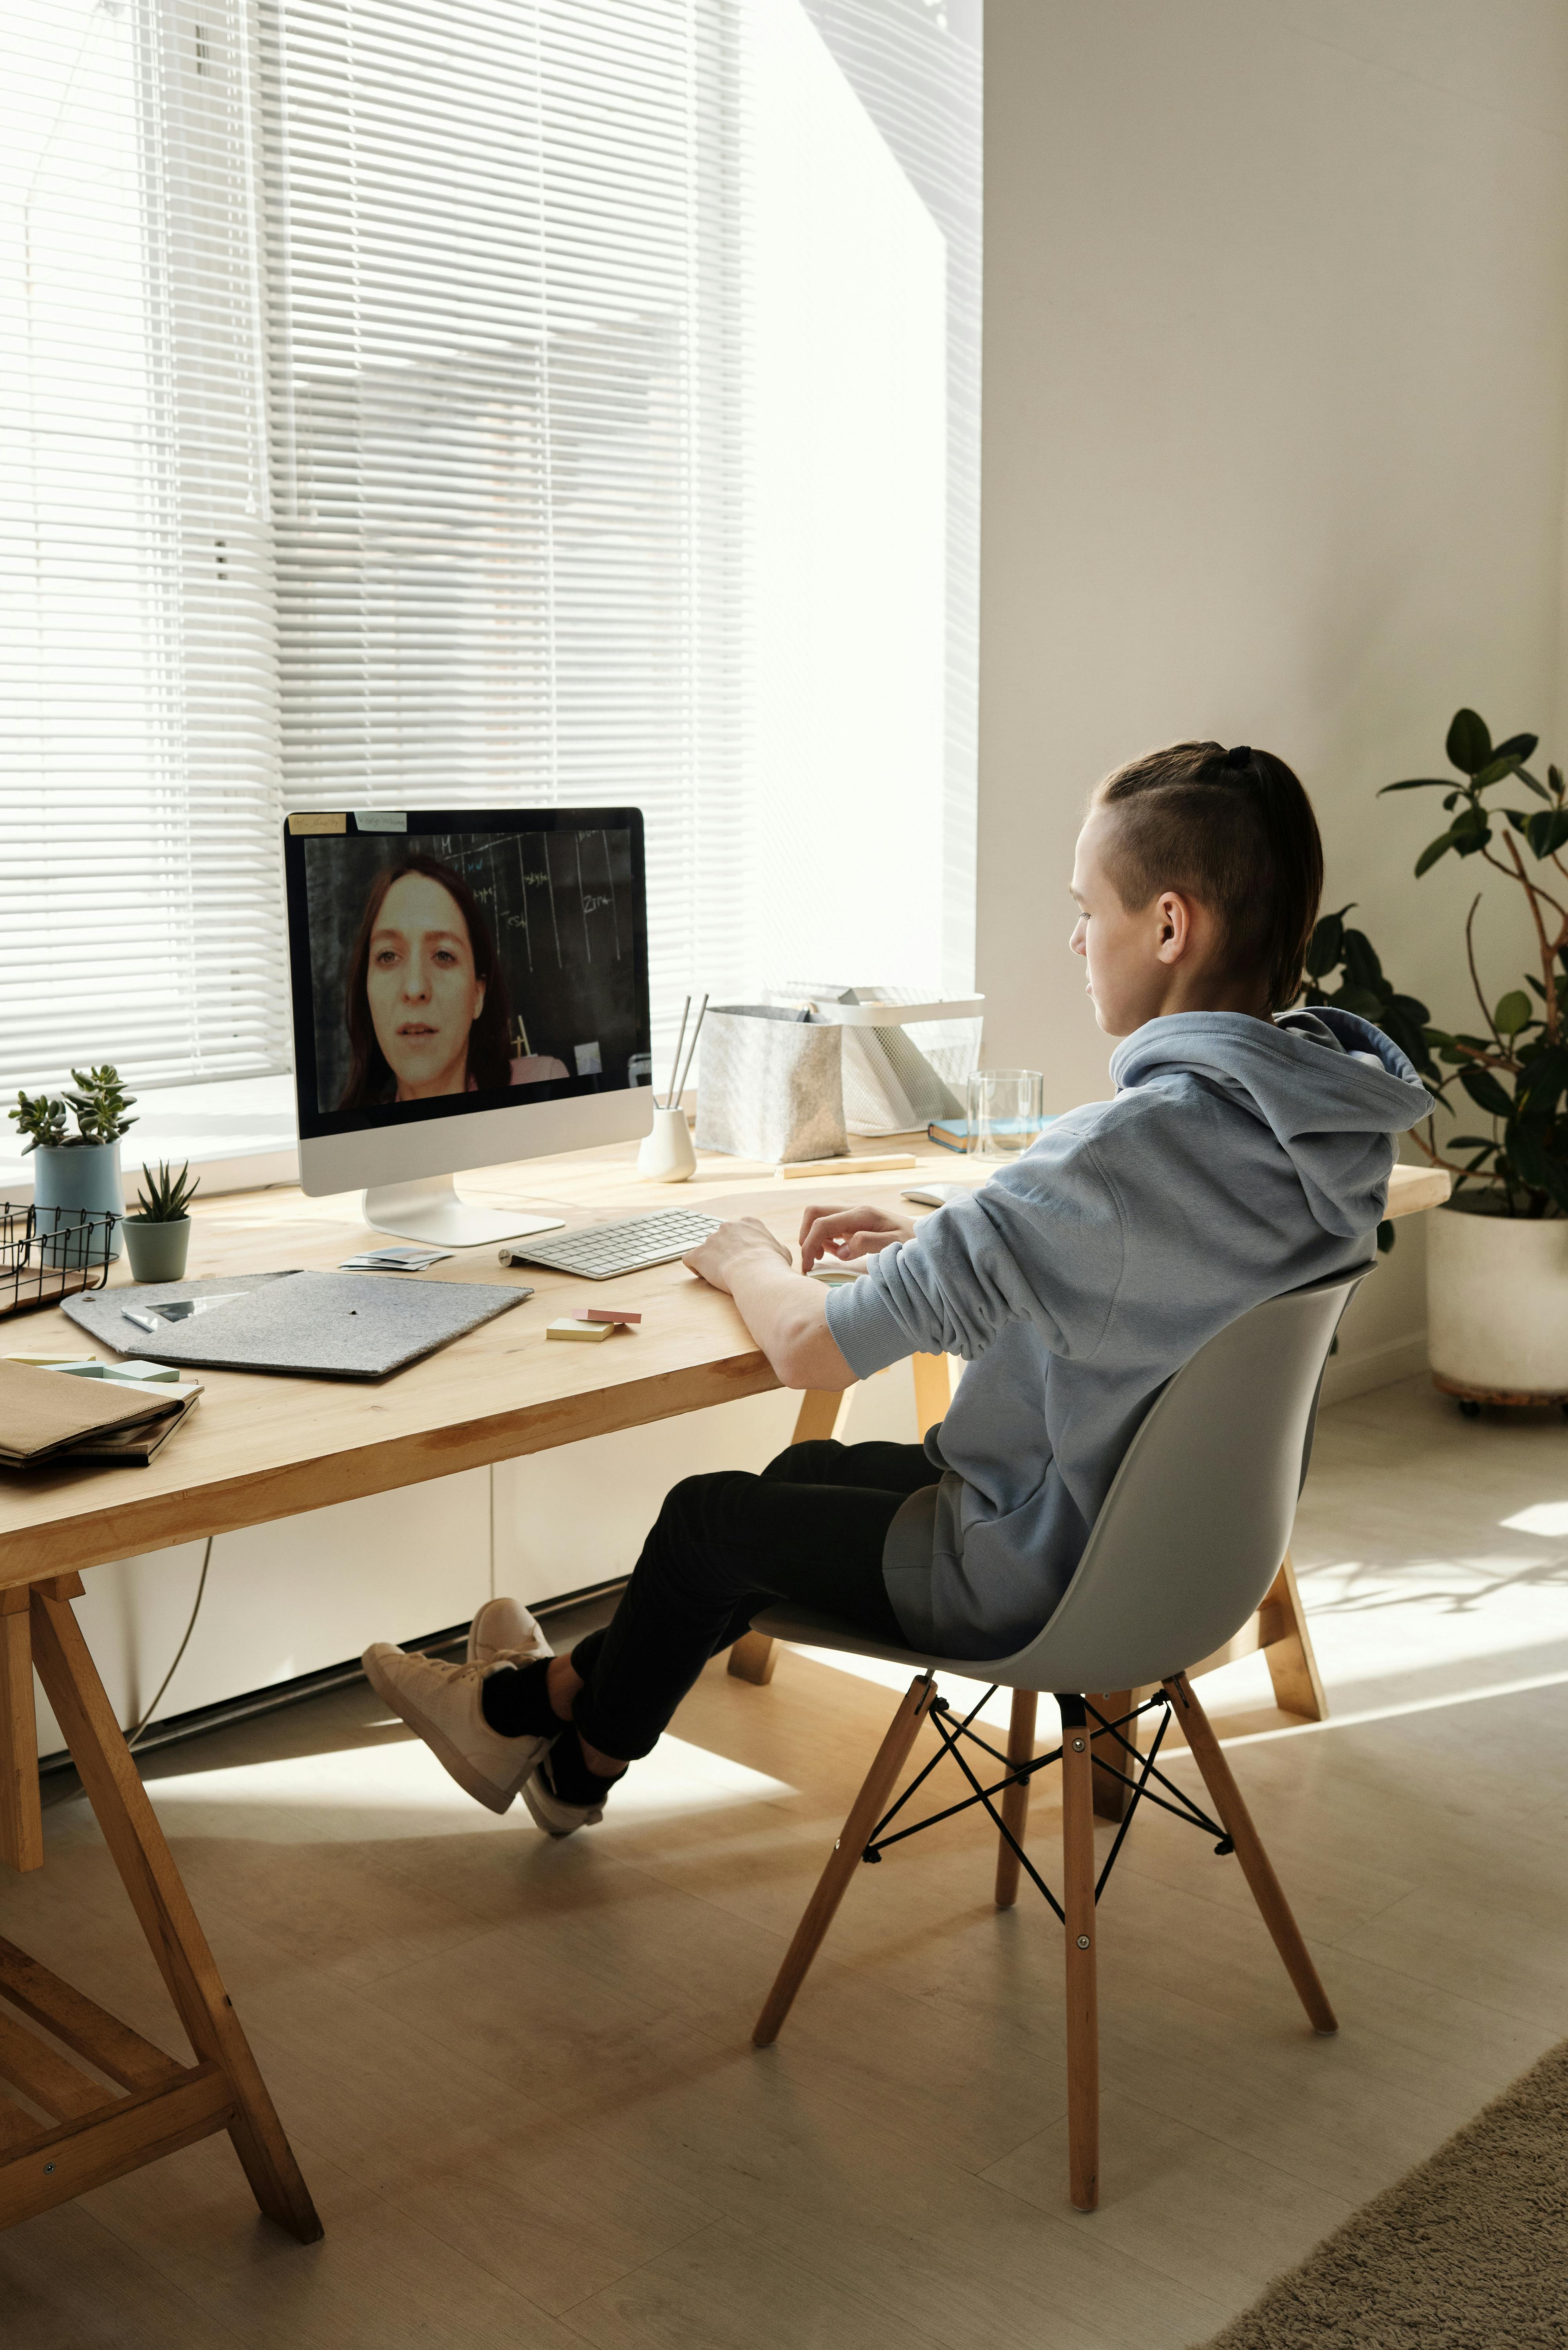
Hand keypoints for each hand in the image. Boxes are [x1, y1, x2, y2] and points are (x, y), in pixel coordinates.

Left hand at [683, 1216, 792, 1292]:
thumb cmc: (773, 1265)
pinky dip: (695, 1267)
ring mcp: (712, 1239)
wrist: (757, 1273)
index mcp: (749, 1223)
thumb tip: (777, 1251)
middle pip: (722, 1239)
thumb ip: (775, 1248)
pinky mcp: (699, 1254)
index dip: (741, 1247)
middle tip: (735, 1269)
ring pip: (707, 1250)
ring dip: (712, 1262)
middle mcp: (728, 1226)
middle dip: (726, 1253)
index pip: (740, 1232)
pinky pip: (690, 1259)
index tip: (745, 1260)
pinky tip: (706, 1276)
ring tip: (723, 1276)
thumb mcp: (783, 1252)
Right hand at [798, 1201, 913, 1271]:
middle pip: (814, 1213)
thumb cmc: (914, 1242)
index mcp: (861, 1214)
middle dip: (806, 1236)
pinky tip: (838, 1253)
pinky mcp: (854, 1222)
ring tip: (828, 1258)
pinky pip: (830, 1225)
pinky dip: (825, 1240)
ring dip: (816, 1238)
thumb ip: (868, 1244)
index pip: (822, 1223)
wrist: (926, 1236)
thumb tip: (842, 1251)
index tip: (807, 1268)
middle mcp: (854, 1210)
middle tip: (812, 1261)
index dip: (808, 1245)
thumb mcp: (896, 1244)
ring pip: (819, 1218)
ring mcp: (853, 1215)